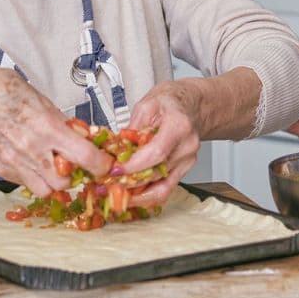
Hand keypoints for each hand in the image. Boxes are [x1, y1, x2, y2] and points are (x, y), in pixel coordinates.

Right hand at [0, 64, 112, 195]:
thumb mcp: (43, 100)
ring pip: (45, 191)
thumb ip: (63, 123)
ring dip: (54, 183)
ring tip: (53, 167)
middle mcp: (31, 149)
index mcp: (46, 127)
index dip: (100, 164)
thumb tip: (84, 135)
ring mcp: (14, 161)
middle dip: (75, 177)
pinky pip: (25, 184)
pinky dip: (34, 177)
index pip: (84, 156)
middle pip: (65, 183)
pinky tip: (33, 161)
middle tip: (76, 165)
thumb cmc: (5, 92)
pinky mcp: (1, 168)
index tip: (105, 164)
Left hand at [120, 81, 201, 205]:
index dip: (135, 165)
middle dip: (130, 183)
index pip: (157, 152)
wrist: (191, 105)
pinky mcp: (184, 170)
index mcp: (179, 125)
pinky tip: (132, 195)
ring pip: (162, 188)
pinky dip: (147, 195)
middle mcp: (187, 146)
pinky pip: (166, 189)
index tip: (115, 171)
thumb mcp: (146, 105)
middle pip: (158, 174)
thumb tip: (116, 149)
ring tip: (116, 193)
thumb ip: (132, 128)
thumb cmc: (170, 102)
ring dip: (137, 194)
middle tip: (108, 185)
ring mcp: (188, 160)